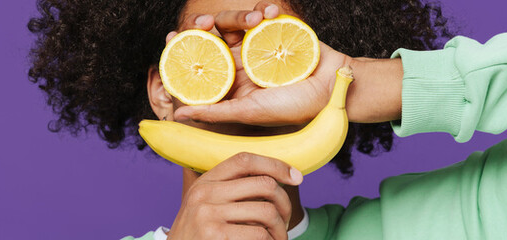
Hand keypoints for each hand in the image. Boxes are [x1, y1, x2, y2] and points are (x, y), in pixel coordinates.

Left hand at [166, 2, 354, 125]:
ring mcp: (257, 46)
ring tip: (253, 18)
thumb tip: (177, 115)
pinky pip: (261, 13)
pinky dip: (263, 9)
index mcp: (232, 84)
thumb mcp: (251, 112)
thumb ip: (215, 113)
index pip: (200, 65)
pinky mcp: (276, 30)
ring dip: (238, 15)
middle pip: (212, 38)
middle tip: (202, 22)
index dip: (183, 51)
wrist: (334, 89)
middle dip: (203, 26)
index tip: (172, 38)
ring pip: (234, 22)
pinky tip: (269, 13)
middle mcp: (241, 64)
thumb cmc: (295, 108)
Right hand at [166, 153, 302, 239]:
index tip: (296, 176)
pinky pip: (259, 235)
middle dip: (284, 203)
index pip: (244, 160)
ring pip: (267, 212)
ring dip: (280, 229)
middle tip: (286, 220)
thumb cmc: (199, 236)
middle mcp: (204, 194)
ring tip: (278, 238)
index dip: (275, 164)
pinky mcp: (215, 235)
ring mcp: (208, 215)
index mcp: (205, 182)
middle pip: (263, 184)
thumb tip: (275, 176)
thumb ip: (228, 190)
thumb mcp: (205, 206)